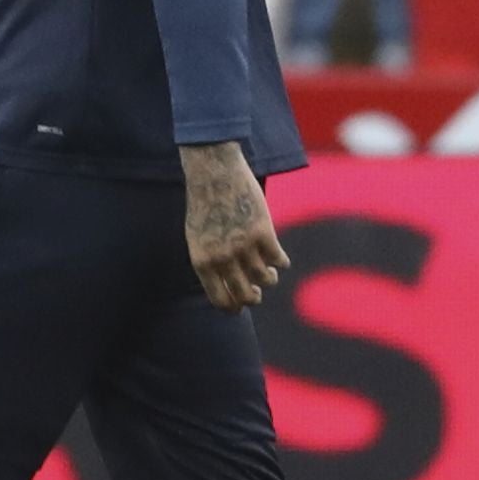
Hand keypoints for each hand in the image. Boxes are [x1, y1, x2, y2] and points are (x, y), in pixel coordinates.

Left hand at [180, 139, 287, 310]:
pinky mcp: (263, 232)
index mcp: (202, 262)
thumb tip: (226, 285)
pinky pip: (279, 259)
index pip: (220, 299)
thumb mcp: (197, 237)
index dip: (233, 307)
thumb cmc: (205, 203)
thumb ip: (209, 262)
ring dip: (270, 278)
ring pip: (265, 279)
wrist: (214, 172)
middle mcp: (222, 258)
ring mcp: (244, 246)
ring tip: (269, 270)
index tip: (240, 306)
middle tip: (257, 292)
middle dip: (254, 298)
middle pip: (245, 295)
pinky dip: (281, 261)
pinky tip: (278, 256)